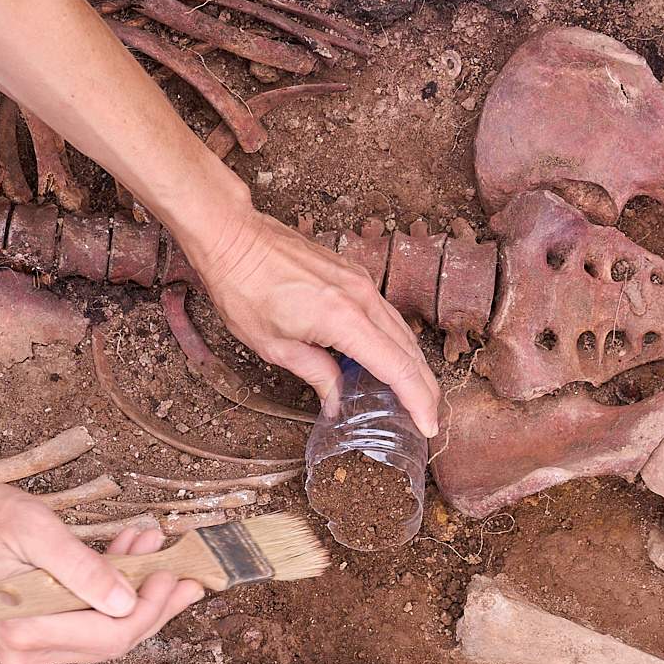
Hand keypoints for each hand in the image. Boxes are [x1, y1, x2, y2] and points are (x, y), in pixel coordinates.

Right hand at [0, 488, 203, 663]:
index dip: (151, 608)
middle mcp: (29, 652)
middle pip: (114, 641)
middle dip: (153, 604)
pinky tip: (128, 564)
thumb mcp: (34, 530)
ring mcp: (32, 652)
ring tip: (152, 553)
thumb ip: (81, 567)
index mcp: (26, 630)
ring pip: (106, 636)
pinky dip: (113, 598)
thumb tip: (126, 600)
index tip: (175, 573)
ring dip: (136, 597)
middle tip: (183, 569)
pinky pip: (88, 627)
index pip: (110, 634)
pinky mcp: (36, 642)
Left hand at [188, 204, 442, 435]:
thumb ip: (315, 374)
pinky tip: (390, 359)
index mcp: (343, 319)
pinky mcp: (354, 275)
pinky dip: (395, 341)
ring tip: (418, 396)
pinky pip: (385, 313)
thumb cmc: (244, 288)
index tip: (428, 426)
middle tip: (429, 419)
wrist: (234, 237)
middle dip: (425, 388)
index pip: (397, 367)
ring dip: (414, 365)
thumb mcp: (274, 346)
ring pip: (402, 330)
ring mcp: (360, 282)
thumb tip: (337, 401)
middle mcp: (361, 297)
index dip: (417, 400)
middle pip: (409, 350)